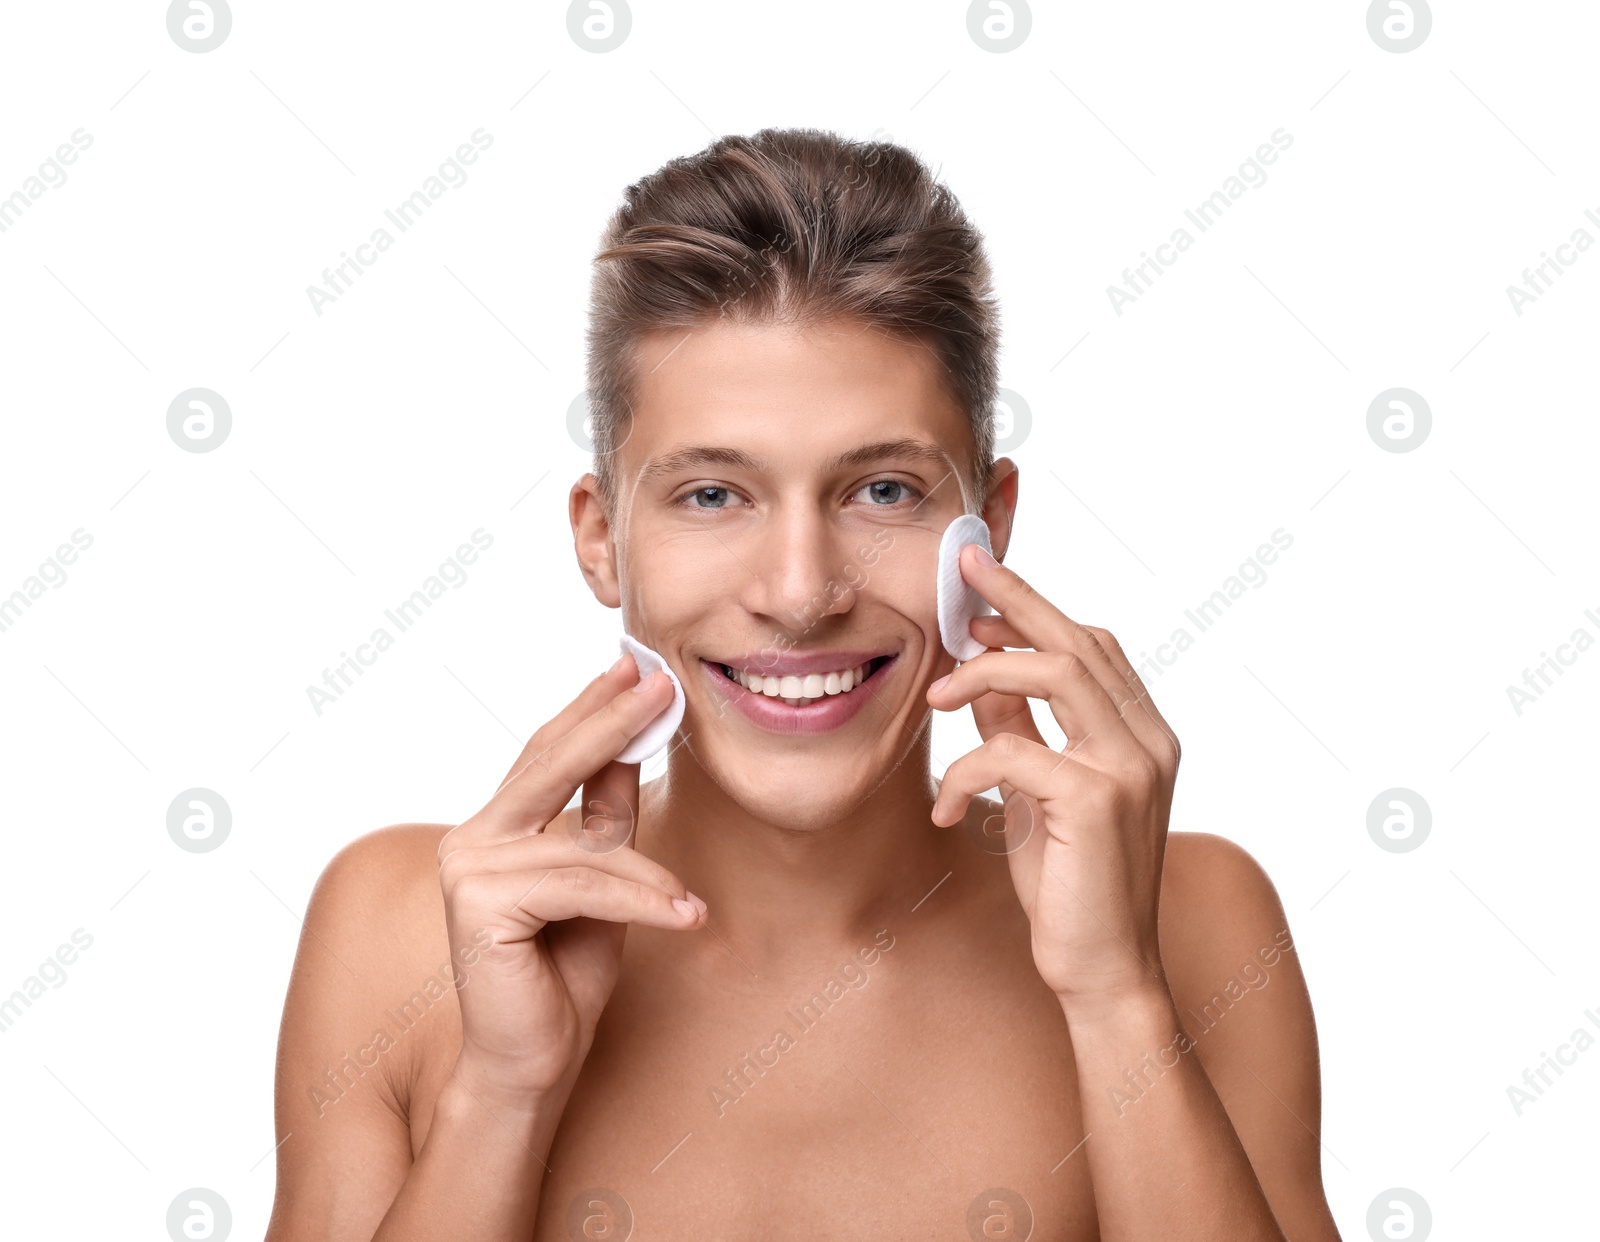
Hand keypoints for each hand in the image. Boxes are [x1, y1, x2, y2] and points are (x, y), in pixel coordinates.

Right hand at [436, 654, 704, 1103]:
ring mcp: (469, 868)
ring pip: (585, 844)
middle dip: (613, 722)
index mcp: (496, 826)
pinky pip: (584, 885)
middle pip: (552, 765)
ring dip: (647, 878)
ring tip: (688, 904)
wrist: (534, 1060)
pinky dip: (641, 902)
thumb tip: (635, 739)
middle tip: (661, 683)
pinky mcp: (481, 905)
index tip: (638, 668)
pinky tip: (684, 918)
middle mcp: (472, 838)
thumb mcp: (603, 878)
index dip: (593, 708)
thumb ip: (606, 814)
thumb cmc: (567, 973)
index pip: (548, 752)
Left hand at [927, 544, 1180, 1012]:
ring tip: (934, 700)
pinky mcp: (1096, 799)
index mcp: (1143, 735)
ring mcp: (1130, 766)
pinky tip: (948, 811)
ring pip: (1054, 673)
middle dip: (1015, 599)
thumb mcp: (1037, 796)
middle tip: (962, 572)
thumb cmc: (1071, 887)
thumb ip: (1019, 733)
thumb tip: (979, 679)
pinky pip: (1010, 751)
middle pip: (1078, 640)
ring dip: (983, 673)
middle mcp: (1149, 741)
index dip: (1037, 608)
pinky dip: (964, 771)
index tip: (981, 587)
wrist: (1103, 972)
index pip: (1093, 646)